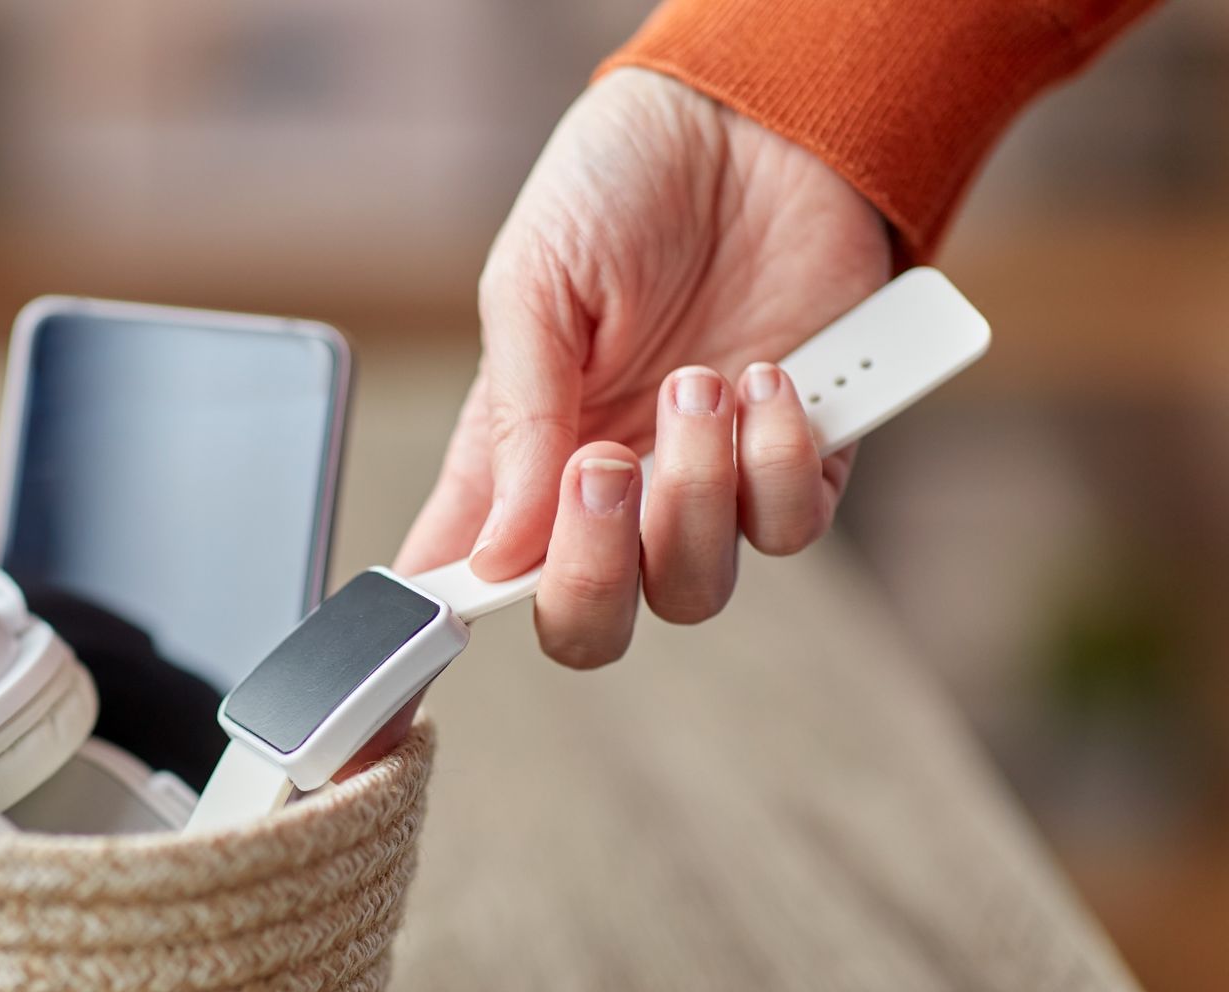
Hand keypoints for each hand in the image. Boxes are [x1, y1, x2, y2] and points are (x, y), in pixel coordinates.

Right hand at [395, 69, 892, 667]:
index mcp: (521, 454)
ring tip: (700, 381)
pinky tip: (767, 375)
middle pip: (588, 623)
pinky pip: (788, 527)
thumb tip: (494, 552)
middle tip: (599, 464)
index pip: (473, 571)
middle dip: (590, 575)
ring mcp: (702, 484)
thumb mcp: (532, 286)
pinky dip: (776, 460)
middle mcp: (609, 488)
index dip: (451, 619)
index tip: (441, 617)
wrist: (753, 121)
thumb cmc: (622, 185)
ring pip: (692, 589)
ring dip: (693, 494)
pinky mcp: (796, 459)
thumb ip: (513, 422)